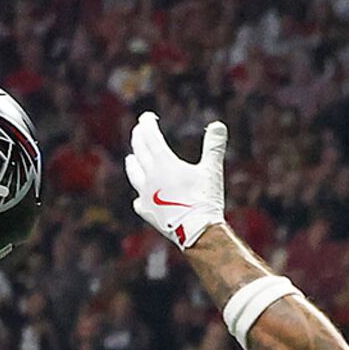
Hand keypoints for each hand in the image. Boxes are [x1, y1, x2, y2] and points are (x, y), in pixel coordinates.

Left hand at [126, 113, 228, 248]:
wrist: (196, 232)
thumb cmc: (205, 199)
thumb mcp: (212, 170)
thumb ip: (214, 146)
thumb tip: (218, 124)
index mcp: (164, 163)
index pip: (150, 137)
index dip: (147, 124)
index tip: (147, 117)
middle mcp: (150, 177)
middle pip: (139, 152)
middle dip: (138, 138)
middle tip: (138, 130)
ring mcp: (146, 196)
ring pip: (134, 175)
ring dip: (132, 163)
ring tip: (130, 158)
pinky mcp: (147, 213)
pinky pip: (138, 202)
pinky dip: (139, 195)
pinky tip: (140, 198)